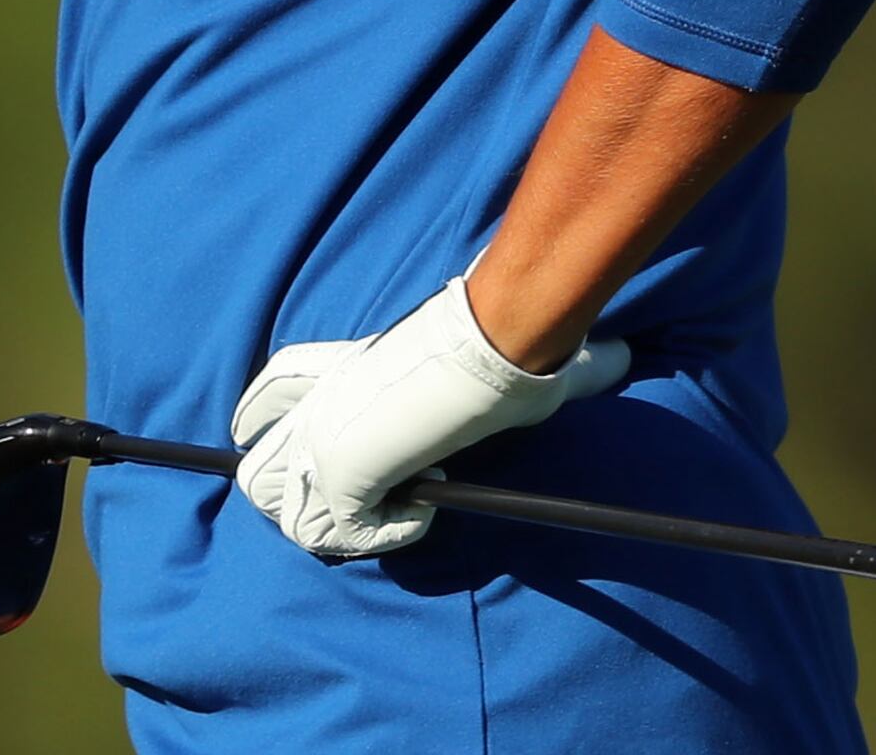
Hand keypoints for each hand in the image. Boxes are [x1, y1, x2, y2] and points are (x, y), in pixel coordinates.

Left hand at [228, 276, 631, 557]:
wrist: (481, 346)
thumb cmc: (495, 338)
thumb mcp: (486, 350)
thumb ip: (510, 362)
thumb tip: (619, 357)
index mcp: (334, 370)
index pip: (268, 395)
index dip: (262, 424)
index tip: (275, 441)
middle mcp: (313, 410)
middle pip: (256, 472)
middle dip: (296, 498)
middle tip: (360, 500)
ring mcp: (320, 446)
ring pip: (287, 514)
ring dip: (335, 524)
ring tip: (389, 511)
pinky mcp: (340, 478)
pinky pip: (344, 537)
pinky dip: (386, 536)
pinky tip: (426, 510)